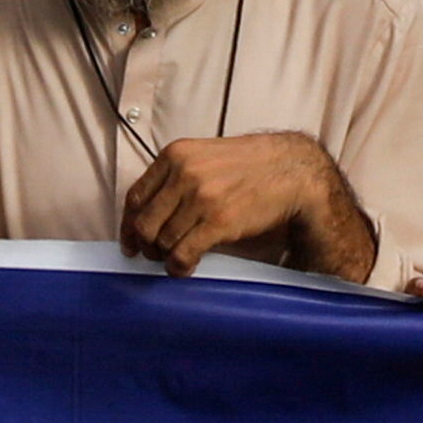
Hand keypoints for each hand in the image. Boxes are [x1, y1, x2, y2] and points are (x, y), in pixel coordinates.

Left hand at [120, 130, 350, 279]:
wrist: (294, 171)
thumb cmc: (252, 165)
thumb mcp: (207, 156)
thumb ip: (179, 175)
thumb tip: (151, 212)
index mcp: (176, 154)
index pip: (136, 196)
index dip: (129, 224)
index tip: (131, 241)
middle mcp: (184, 173)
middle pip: (145, 222)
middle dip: (147, 245)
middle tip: (156, 255)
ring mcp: (201, 197)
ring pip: (162, 241)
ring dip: (166, 258)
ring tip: (178, 260)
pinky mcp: (218, 221)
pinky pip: (182, 254)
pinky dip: (179, 267)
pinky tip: (186, 268)